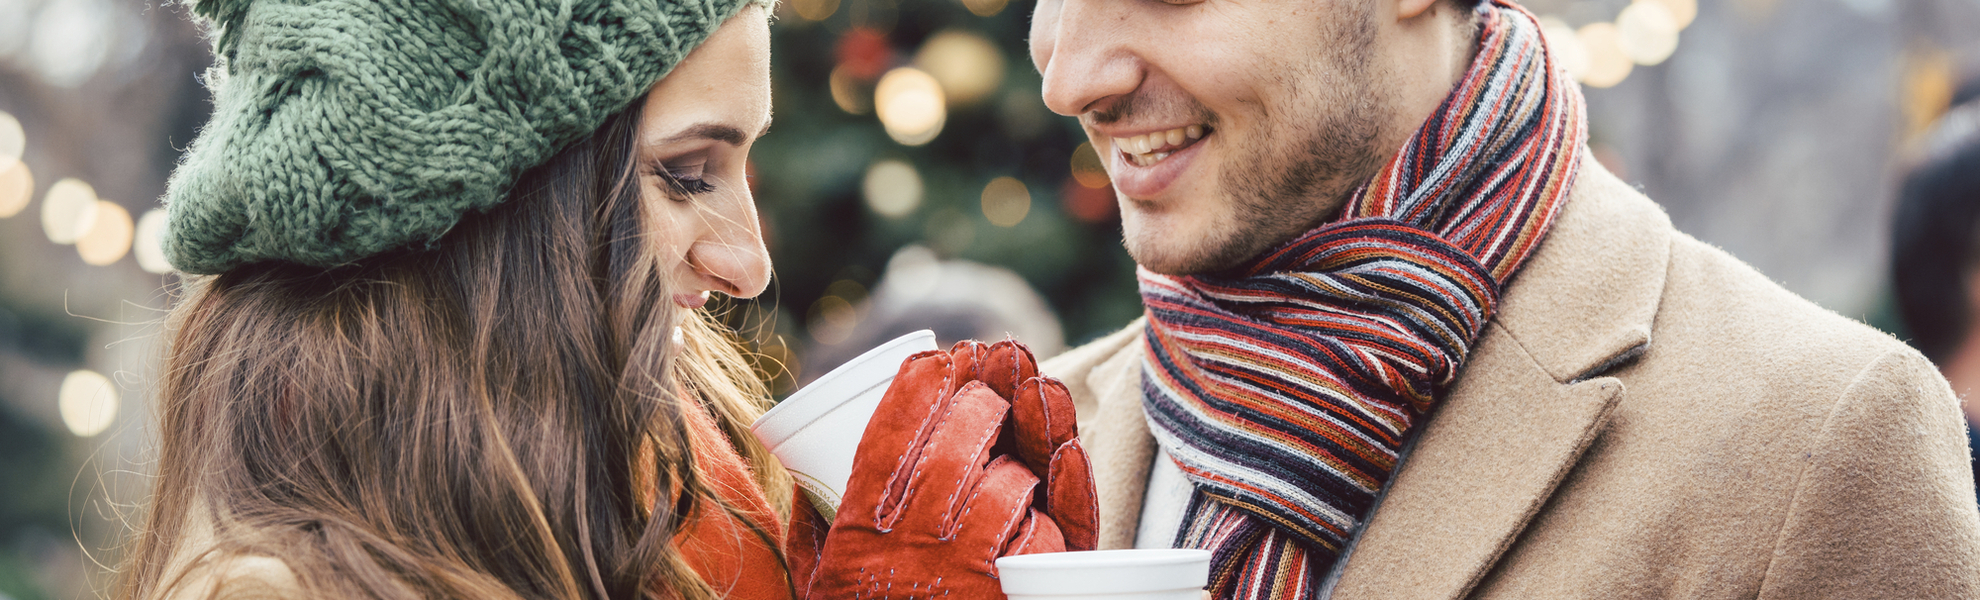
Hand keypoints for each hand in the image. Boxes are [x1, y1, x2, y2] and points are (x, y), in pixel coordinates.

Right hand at [785, 341, 1096, 598]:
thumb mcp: (819, 583)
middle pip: (956, 441)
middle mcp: (911, 545)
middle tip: (994, 375)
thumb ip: (812, 532)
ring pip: (1007, 479)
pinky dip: (1063, 491)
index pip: (888, 433)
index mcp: (859, 533)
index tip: (937, 359)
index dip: (918, 384)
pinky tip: (1065, 455)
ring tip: (1030, 414)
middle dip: (981, 394)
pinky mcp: (1012, 593)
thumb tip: (807, 478)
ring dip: (1025, 439)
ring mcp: (966, 570)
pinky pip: (1048, 529)